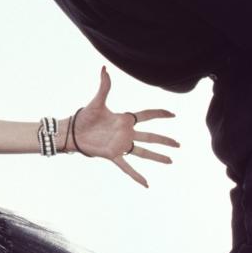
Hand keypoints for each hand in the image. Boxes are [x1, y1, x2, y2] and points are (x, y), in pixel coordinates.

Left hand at [69, 66, 178, 187]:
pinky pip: (127, 167)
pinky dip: (136, 176)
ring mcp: (121, 145)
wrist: (73, 131)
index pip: (146, 115)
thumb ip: (104, 86)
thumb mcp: (97, 101)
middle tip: (179, 144)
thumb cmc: (84, 116)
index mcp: (124, 119)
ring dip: (157, 157)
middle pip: (150, 136)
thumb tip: (104, 68)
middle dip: (165, 140)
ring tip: (171, 161)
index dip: (159, 114)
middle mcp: (126, 133)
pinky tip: (146, 184)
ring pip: (143, 152)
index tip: (173, 114)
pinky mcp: (113, 155)